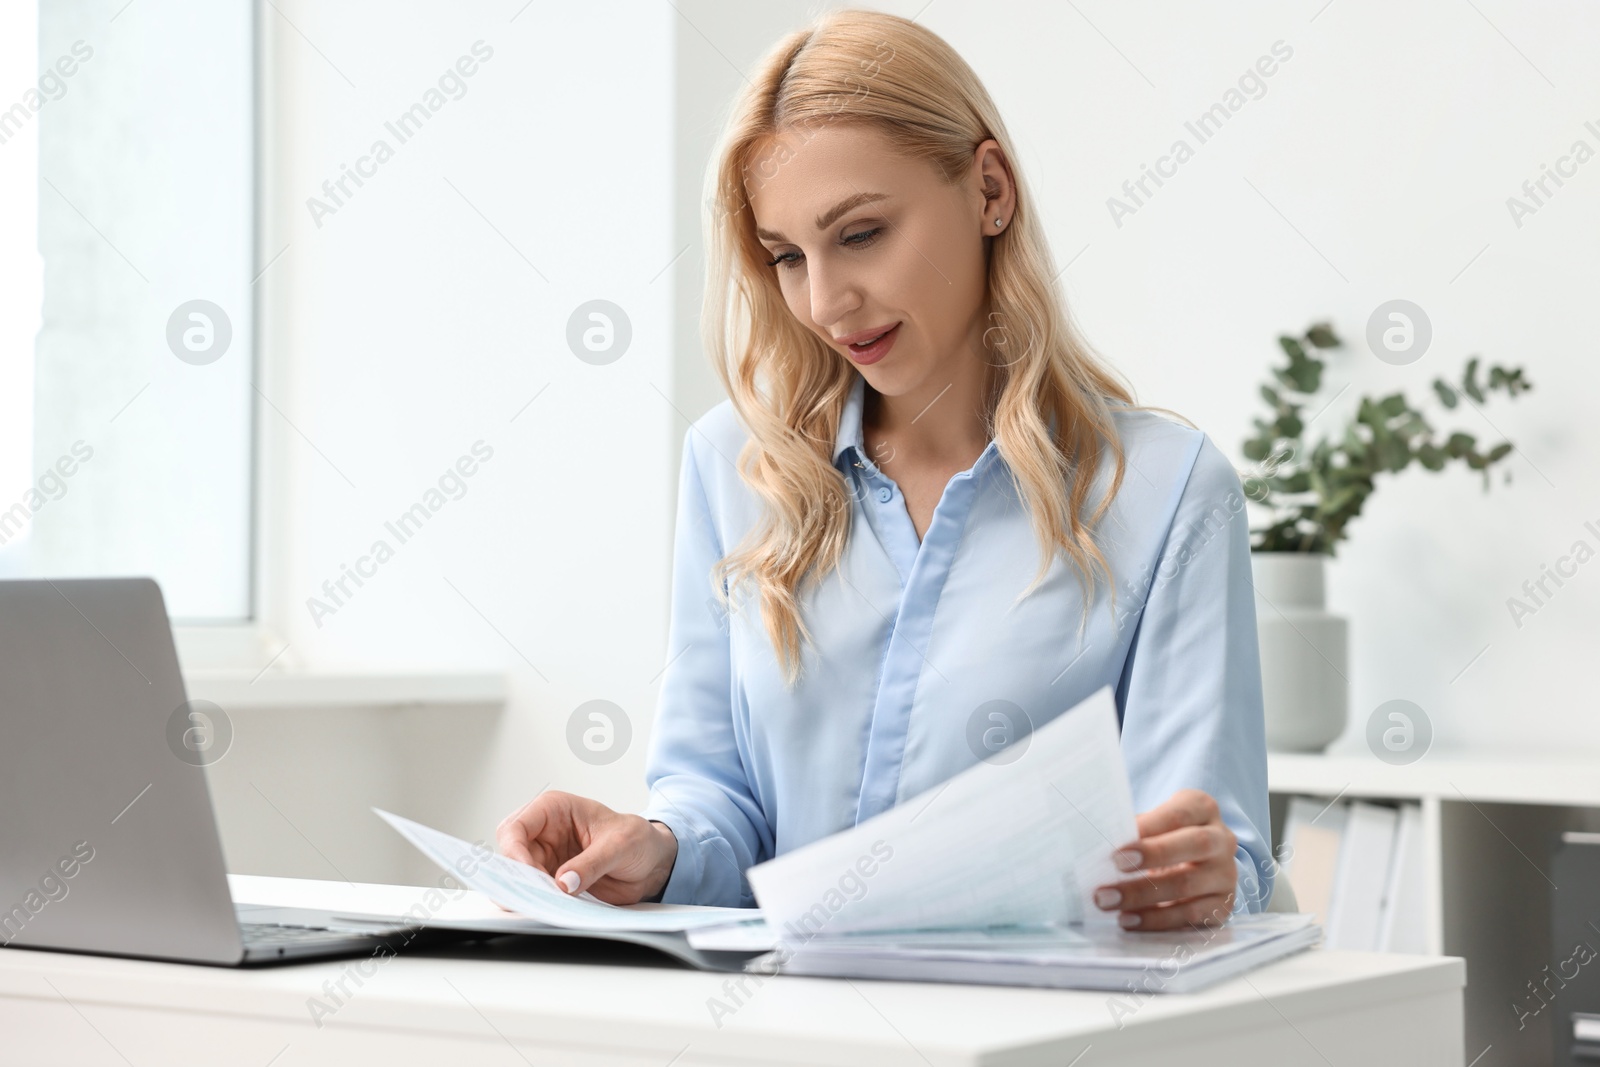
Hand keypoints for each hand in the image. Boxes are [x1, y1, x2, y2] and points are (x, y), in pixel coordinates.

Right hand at [495, 790, 678, 904]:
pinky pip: (533, 891)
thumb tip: (564, 882)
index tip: (529, 875)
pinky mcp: (552, 879)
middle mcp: (543, 832)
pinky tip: (546, 909)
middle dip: (515, 875)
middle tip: (530, 897)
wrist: (652, 862)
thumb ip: (592, 862)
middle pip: (509, 854)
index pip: (516, 827)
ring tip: (539, 906)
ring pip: (517, 876)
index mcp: (554, 809)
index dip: (514, 852)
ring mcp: (546, 857)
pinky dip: (536, 902)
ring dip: (525, 892)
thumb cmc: (638, 839)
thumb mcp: (620, 845)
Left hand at [1092, 788, 1237, 930]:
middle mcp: (1222, 839)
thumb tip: (1095, 842)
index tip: (1118, 844)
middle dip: (1152, 855)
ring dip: (1143, 895)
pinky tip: (1129, 920)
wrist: (1194, 864)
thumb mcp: (1153, 824)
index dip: (1149, 828)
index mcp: (1203, 809)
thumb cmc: (1163, 837)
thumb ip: (1134, 829)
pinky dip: (1156, 920)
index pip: (1178, 815)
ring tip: (1108, 901)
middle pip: (1195, 844)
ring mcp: (1226, 874)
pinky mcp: (1223, 905)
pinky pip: (1191, 915)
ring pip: (1188, 884)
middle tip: (1114, 866)